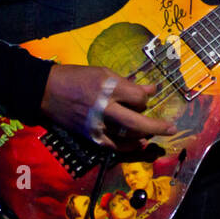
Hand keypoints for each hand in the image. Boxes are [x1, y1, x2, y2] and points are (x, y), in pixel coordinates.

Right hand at [40, 64, 174, 151]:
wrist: (47, 91)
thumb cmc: (77, 77)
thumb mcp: (104, 72)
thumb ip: (128, 84)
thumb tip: (152, 90)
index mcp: (108, 88)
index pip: (139, 98)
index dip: (146, 97)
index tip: (149, 94)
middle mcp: (104, 109)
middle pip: (138, 121)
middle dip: (158, 126)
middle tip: (172, 128)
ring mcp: (96, 125)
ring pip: (128, 136)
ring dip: (145, 136)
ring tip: (155, 134)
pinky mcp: (89, 136)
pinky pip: (113, 145)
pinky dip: (128, 145)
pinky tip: (138, 143)